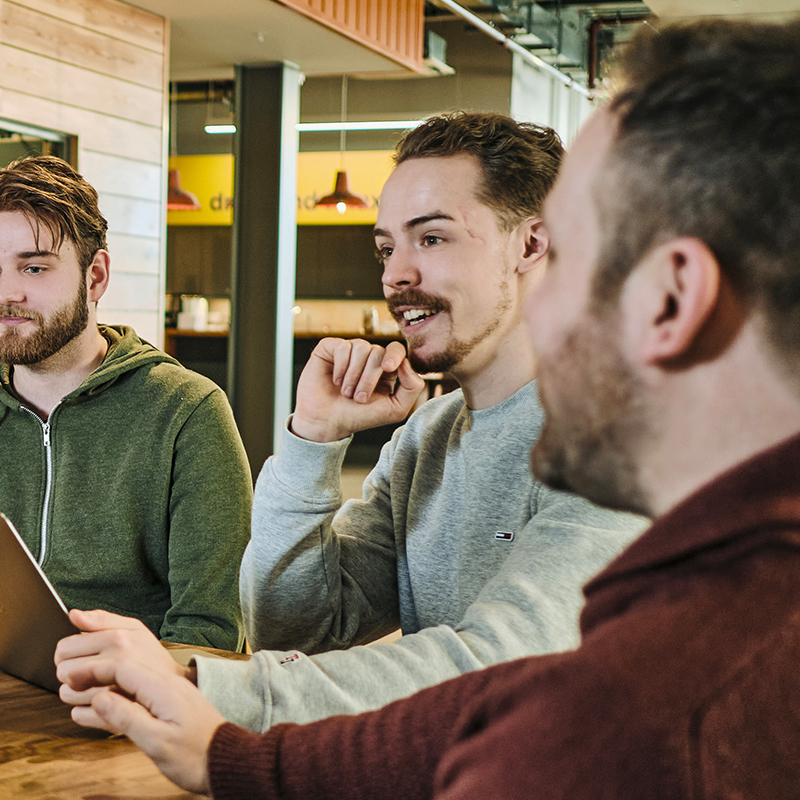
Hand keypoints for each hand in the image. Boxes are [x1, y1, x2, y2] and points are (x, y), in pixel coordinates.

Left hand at [55, 609, 192, 707]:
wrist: (176, 687)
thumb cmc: (151, 657)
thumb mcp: (134, 629)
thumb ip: (102, 620)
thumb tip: (73, 614)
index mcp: (118, 639)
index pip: (66, 647)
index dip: (65, 653)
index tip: (75, 656)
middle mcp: (116, 662)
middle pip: (64, 671)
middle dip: (67, 672)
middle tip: (81, 672)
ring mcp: (114, 690)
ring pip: (68, 694)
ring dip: (73, 693)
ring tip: (88, 687)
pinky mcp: (114, 715)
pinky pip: (78, 715)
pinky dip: (81, 711)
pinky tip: (94, 703)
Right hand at [74, 660, 223, 794]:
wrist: (228, 761)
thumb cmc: (197, 755)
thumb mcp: (158, 742)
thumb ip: (128, 718)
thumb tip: (99, 698)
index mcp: (163, 688)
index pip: (122, 667)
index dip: (93, 669)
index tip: (70, 675)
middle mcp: (168, 684)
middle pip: (127, 665)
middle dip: (96, 668)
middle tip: (69, 676)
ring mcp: (171, 693)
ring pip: (133, 676)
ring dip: (107, 678)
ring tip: (83, 685)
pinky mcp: (172, 704)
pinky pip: (141, 690)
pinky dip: (121, 692)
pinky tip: (109, 701)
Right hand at [291, 337, 424, 441]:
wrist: (328, 423)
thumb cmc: (360, 417)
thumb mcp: (395, 409)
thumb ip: (412, 388)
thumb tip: (406, 363)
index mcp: (386, 369)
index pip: (396, 350)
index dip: (394, 356)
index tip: (388, 368)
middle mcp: (368, 357)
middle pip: (378, 352)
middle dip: (369, 378)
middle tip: (359, 398)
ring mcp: (349, 352)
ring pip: (361, 347)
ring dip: (354, 374)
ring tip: (346, 392)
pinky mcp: (329, 349)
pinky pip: (342, 346)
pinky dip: (340, 366)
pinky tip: (335, 380)